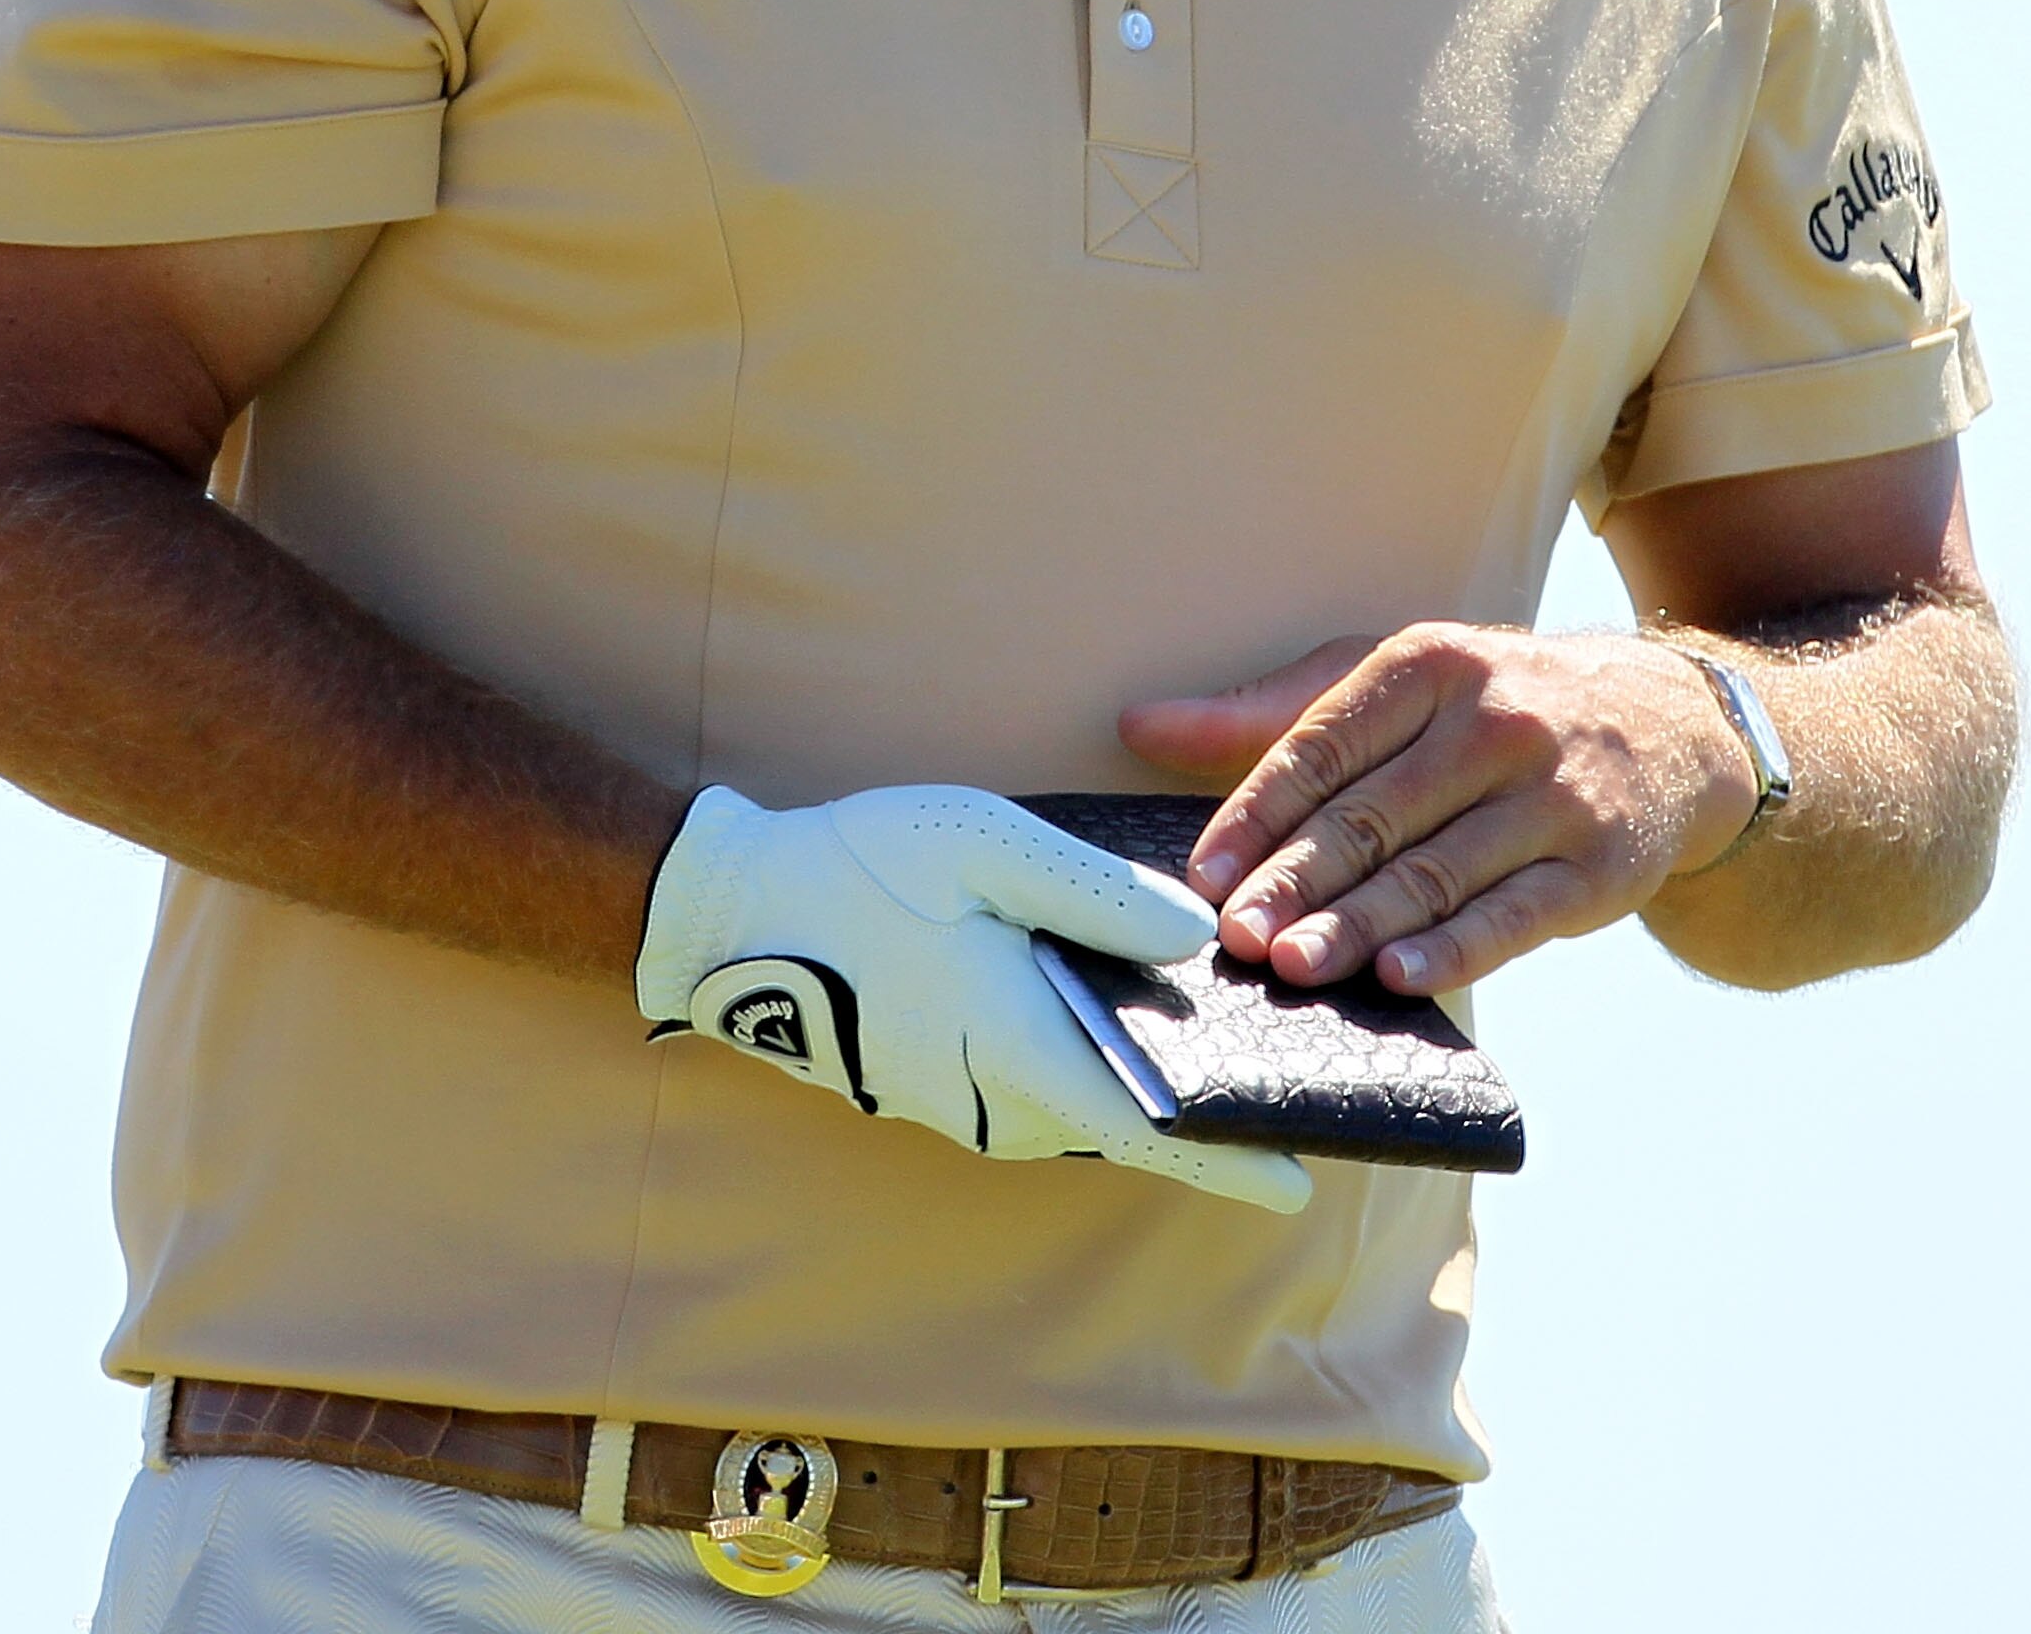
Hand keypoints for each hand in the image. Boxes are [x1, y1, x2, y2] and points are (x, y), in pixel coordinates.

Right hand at [632, 784, 1313, 1214]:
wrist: (730, 915)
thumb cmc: (858, 873)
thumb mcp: (986, 849)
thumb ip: (1096, 894)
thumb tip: (1194, 940)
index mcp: (1019, 1050)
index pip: (1149, 1128)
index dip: (1229, 1158)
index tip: (1299, 1182)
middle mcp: (997, 1103)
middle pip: (1123, 1120)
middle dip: (1195, 1104)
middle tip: (1269, 1066)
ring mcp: (961, 1107)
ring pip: (1077, 1105)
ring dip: (1132, 1077)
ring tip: (1204, 1029)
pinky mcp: (933, 1091)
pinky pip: (1033, 1090)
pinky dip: (1080, 1060)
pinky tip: (1103, 1006)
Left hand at [1120, 627, 1762, 997]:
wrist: (1670, 729)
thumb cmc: (1498, 708)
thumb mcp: (1398, 682)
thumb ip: (1272, 714)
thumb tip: (1140, 725)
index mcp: (1430, 664)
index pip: (1325, 744)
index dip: (1258, 812)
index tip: (1206, 873)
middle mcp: (1496, 720)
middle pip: (1375, 813)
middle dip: (1298, 880)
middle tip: (1237, 935)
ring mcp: (1553, 795)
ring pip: (1438, 870)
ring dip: (1362, 923)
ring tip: (1294, 965)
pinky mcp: (1600, 866)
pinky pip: (1517, 915)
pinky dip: (1458, 948)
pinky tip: (1403, 978)